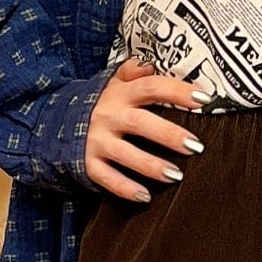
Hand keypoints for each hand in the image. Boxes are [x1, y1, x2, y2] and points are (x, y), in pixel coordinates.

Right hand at [85, 57, 206, 202]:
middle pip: (140, 123)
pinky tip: (145, 197)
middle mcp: (109, 116)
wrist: (56, 122)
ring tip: (176, 175)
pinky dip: (125, 188)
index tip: (204, 100)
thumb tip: (151, 64)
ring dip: (151, 166)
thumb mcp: (114, 82)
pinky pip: (107, 178)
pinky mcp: (89, 163)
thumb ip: (133, 71)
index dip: (177, 92)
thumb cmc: (101, 104)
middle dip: (168, 134)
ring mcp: (97, 141)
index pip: (151, 87)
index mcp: (121, 94)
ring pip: (125, 154)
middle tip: (195, 146)